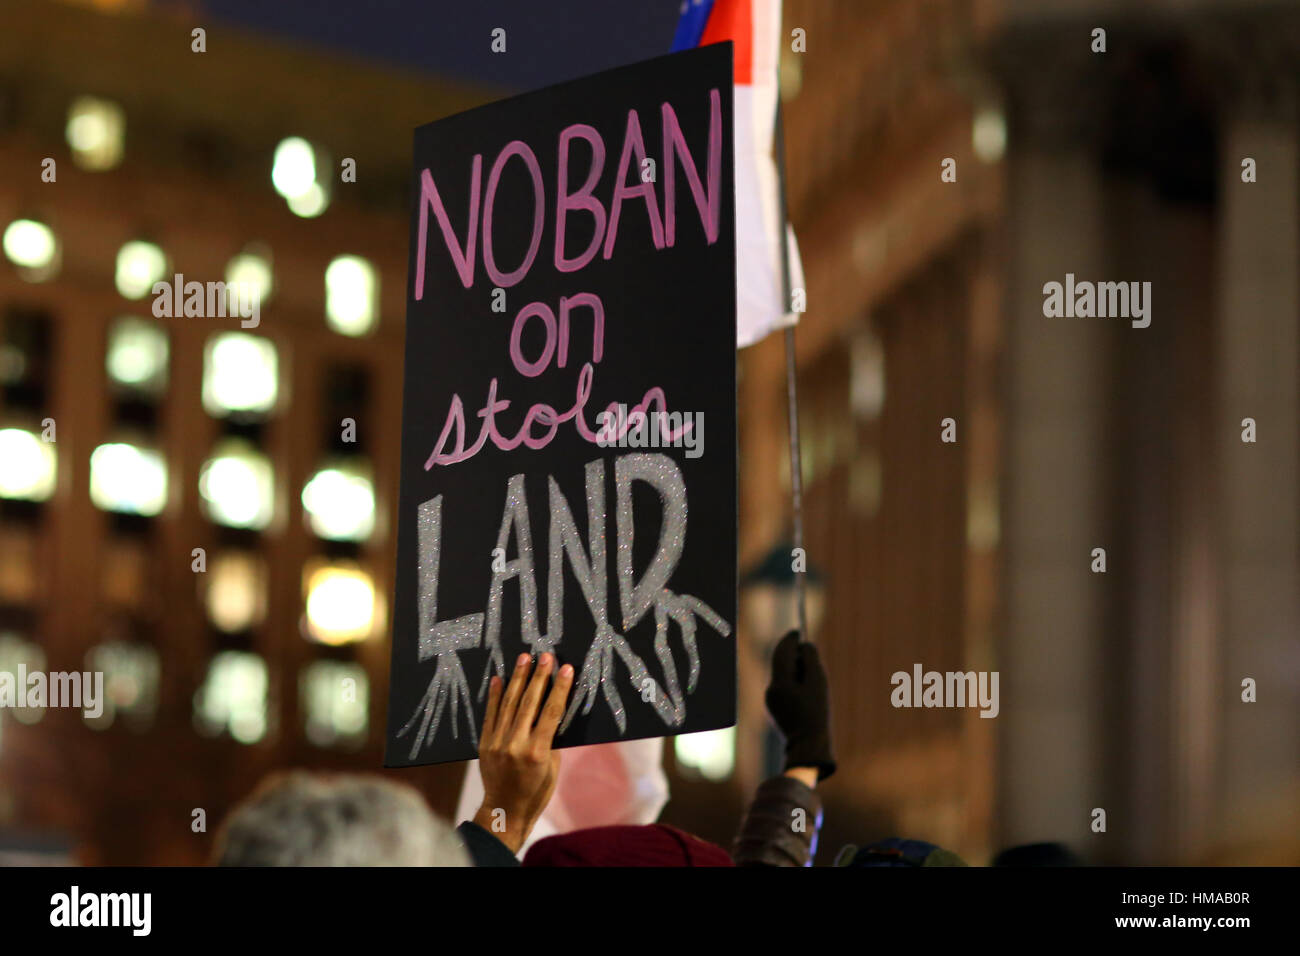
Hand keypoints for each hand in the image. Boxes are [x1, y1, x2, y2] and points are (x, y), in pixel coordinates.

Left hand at [472, 652, 573, 852]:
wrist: (504, 811)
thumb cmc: (536, 792)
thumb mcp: (552, 767)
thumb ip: (551, 739)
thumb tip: (552, 712)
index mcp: (538, 752)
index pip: (551, 712)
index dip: (559, 688)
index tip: (565, 668)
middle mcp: (516, 744)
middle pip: (529, 703)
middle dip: (539, 677)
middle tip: (545, 655)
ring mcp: (497, 742)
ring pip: (509, 704)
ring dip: (518, 679)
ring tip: (524, 658)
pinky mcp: (484, 743)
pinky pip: (490, 714)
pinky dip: (494, 695)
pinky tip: (498, 678)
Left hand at [765, 630, 835, 781]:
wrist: (808, 745)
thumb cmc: (816, 713)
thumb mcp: (818, 683)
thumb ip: (811, 660)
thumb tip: (805, 645)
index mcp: (780, 682)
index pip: (782, 652)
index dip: (790, 640)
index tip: (797, 632)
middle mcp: (771, 689)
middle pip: (780, 662)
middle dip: (793, 655)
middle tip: (807, 650)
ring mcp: (770, 699)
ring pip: (782, 675)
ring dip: (794, 669)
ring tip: (812, 677)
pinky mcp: (774, 708)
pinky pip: (782, 688)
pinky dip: (793, 682)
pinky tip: (806, 691)